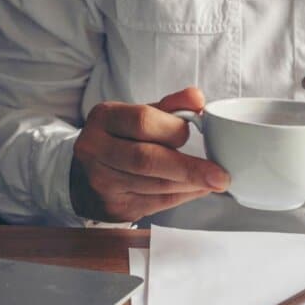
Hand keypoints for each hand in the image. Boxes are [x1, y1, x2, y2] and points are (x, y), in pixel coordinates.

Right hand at [69, 87, 229, 221]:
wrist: (84, 174)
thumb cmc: (120, 139)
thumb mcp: (138, 115)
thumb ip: (170, 106)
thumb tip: (197, 98)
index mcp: (104, 118)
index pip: (142, 122)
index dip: (173, 129)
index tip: (192, 134)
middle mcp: (96, 150)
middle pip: (147, 160)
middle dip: (189, 169)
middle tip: (220, 176)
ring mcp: (102, 181)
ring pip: (155, 185)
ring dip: (191, 185)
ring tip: (214, 181)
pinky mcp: (114, 206)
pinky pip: (156, 203)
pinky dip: (183, 196)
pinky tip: (198, 190)